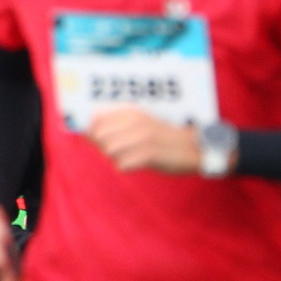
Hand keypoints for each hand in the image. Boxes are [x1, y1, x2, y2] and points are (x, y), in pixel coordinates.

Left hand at [88, 108, 202, 174]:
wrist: (194, 148)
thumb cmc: (164, 139)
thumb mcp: (142, 125)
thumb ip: (116, 127)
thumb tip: (86, 132)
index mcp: (133, 113)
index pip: (97, 121)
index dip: (94, 133)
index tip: (101, 140)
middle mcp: (136, 122)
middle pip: (100, 137)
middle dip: (104, 148)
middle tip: (122, 151)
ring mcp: (143, 138)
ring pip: (110, 151)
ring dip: (116, 158)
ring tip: (131, 157)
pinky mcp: (150, 154)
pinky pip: (122, 165)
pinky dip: (126, 167)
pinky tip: (137, 164)